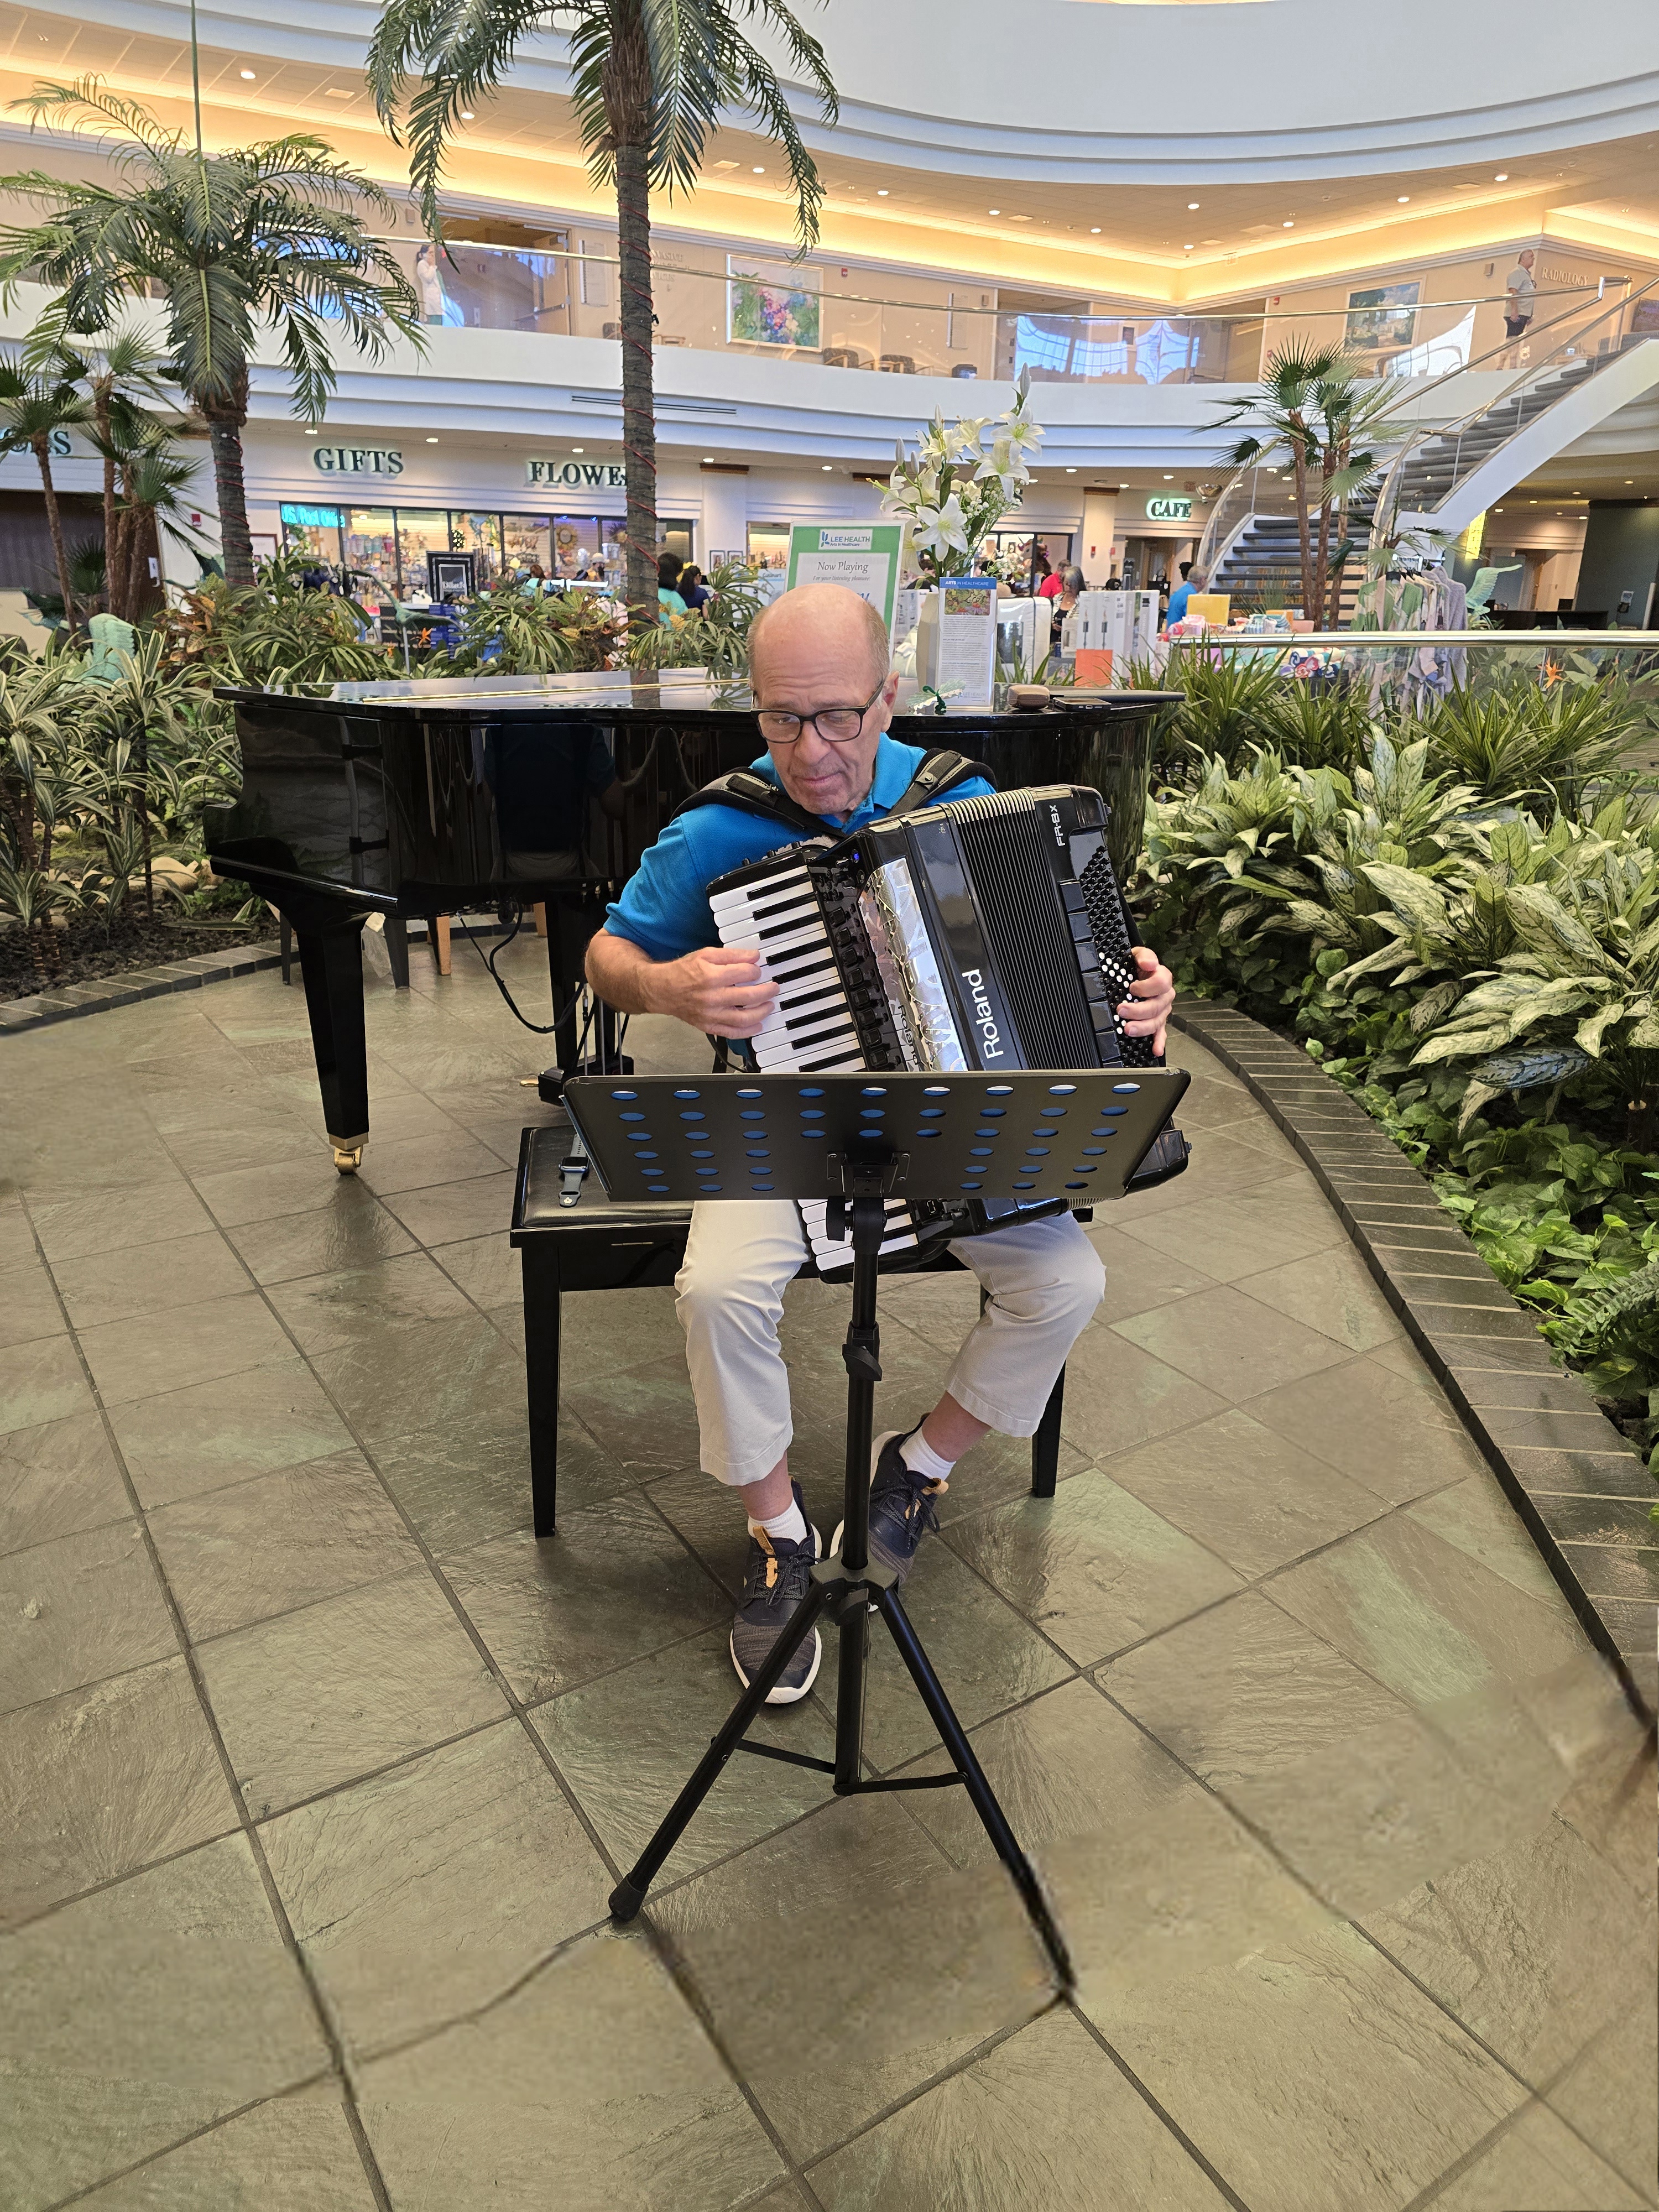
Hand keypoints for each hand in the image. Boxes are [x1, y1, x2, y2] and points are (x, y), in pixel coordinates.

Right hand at [651, 944, 777, 1036]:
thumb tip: (754, 956)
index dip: (756, 970)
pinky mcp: (708, 1026)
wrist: (661, 990)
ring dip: (761, 1012)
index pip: (744, 973)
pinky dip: (747, 1031)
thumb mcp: (705, 954)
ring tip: (769, 1005)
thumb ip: (731, 955)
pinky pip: (731, 1033)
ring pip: (743, 1018)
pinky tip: (757, 1025)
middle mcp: (711, 997)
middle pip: (748, 997)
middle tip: (774, 987)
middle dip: (766, 991)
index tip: (758, 969)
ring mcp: (710, 1015)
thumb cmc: (682, 971)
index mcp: (711, 976)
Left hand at [1118, 944, 1174, 1056]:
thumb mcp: (1138, 955)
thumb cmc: (1136, 966)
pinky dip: (1158, 1042)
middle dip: (1138, 1010)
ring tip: (1128, 1029)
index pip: (1161, 983)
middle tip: (1121, 1010)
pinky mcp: (1157, 1021)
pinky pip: (1160, 1033)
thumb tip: (1149, 963)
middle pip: (1157, 1006)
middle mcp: (1165, 995)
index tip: (1132, 987)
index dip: (1146, 987)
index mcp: (1162, 978)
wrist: (1135, 975)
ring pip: (1156, 1021)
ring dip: (1143, 1027)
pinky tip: (1155, 1050)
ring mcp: (1161, 1010)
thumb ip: (1144, 956)